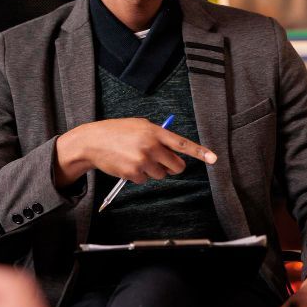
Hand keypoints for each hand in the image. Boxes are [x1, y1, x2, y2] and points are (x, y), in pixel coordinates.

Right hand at [54, 118, 216, 186]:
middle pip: (176, 166)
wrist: (92, 142)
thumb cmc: (116, 132)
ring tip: (136, 158)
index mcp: (154, 131)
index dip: (200, 152)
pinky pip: (145, 180)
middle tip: (161, 162)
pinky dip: (139, 176)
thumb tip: (175, 151)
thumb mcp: (139, 126)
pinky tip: (127, 165)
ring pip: (161, 175)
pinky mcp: (133, 173)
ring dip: (153, 170)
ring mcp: (142, 160)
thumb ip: (157, 136)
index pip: (182, 143)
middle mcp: (150, 146)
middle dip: (172, 167)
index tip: (214, 159)